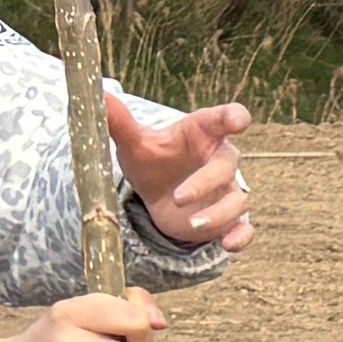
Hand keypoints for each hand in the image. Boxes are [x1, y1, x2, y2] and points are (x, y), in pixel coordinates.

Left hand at [108, 92, 253, 252]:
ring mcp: (227, 190)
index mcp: (203, 133)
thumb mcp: (135, 143)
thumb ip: (121, 123)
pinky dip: (240, 237)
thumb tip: (98, 96)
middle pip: (227, 166)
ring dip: (218, 215)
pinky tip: (227, 245)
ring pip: (237, 201)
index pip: (224, 118)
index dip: (234, 118)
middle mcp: (220, 160)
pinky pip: (244, 228)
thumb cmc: (152, 160)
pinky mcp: (228, 218)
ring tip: (191, 225)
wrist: (157, 193)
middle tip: (178, 197)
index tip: (239, 122)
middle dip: (206, 182)